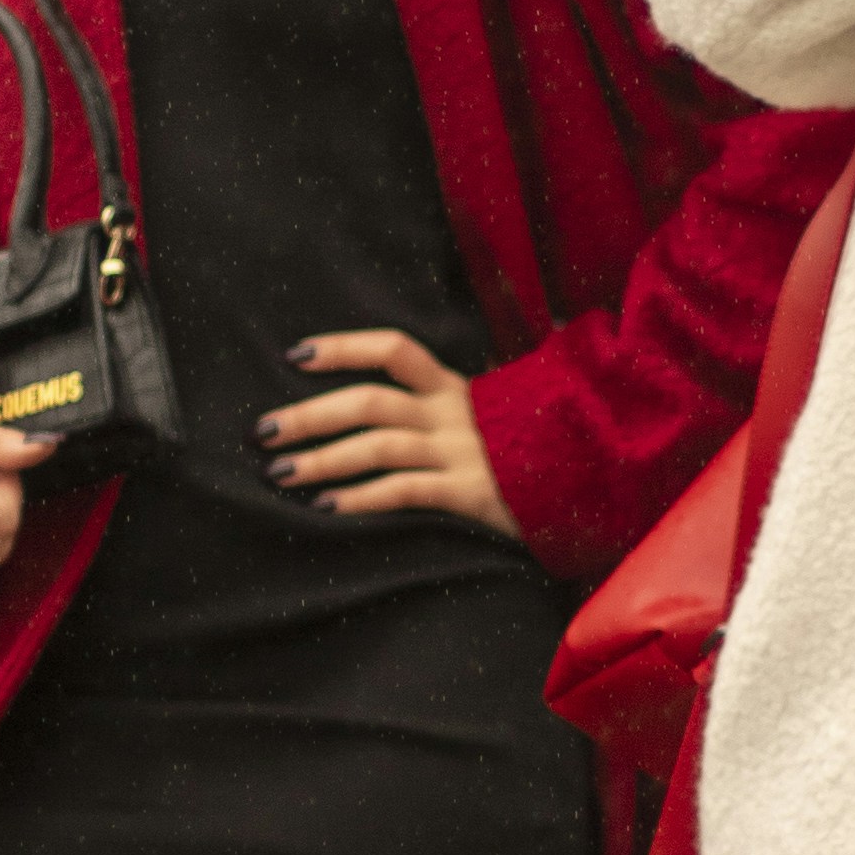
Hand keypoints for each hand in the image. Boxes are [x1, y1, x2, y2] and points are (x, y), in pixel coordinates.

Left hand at [260, 329, 520, 535]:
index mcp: (455, 389)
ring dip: (322, 458)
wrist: (590, 484)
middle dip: (310, 414)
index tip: (297, 355)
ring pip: (377, 445)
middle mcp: (453, 414)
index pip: (394, 350)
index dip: (344, 347)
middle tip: (264, 431)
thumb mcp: (489, 419)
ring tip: (281, 472)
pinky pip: (403, 490)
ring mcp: (461, 452)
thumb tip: (389, 407)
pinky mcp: (470, 493)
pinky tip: (327, 507)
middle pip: (369, 400)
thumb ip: (446, 409)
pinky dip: (360, 498)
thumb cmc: (528, 454)